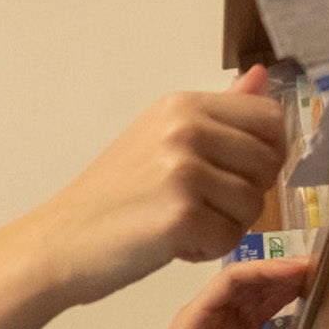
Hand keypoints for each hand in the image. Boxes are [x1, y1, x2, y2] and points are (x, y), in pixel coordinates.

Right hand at [32, 66, 286, 305]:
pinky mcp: (180, 215)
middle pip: (268, 164)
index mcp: (183, 105)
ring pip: (253, 205)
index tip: (236, 175)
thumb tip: (259, 77)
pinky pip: (230, 239)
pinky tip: (172, 244)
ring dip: (225, 227)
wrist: (59, 241)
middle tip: (201, 207)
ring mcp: (182, 170)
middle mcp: (185, 129)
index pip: (270, 119)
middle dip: (246, 195)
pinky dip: (205, 251)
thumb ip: (219, 112)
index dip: (267, 155)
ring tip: (182, 225)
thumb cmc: (110, 197)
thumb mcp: (161, 138)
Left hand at [124, 256, 311, 328]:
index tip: (296, 270)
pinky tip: (303, 305)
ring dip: (285, 287)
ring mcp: (226, 327)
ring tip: (317, 282)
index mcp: (196, 314)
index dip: (264, 270)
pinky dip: (283, 310)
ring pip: (259, 297)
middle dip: (281, 272)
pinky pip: (263, 318)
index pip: (232, 280)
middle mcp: (213, 314)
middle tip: (318, 270)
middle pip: (250, 282)